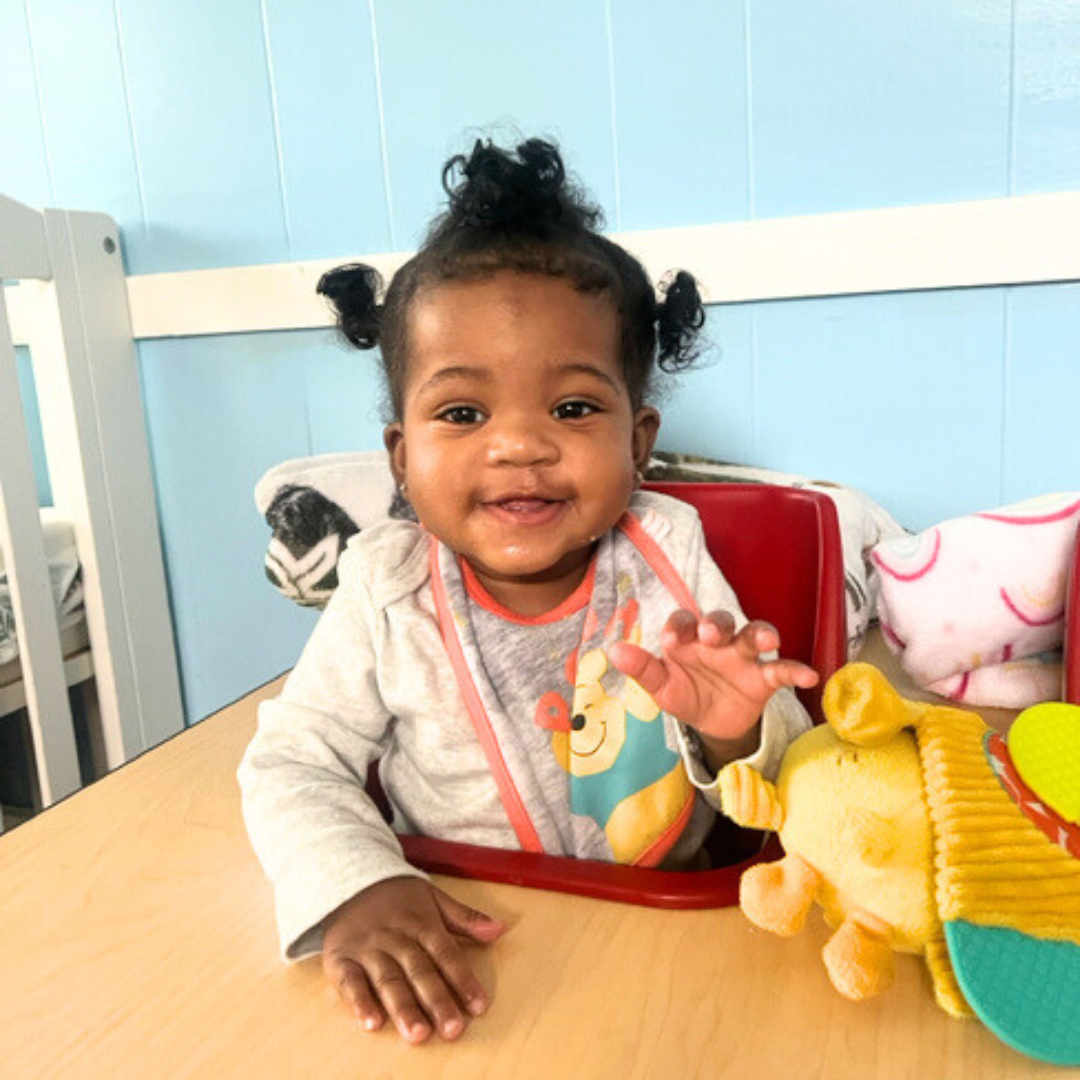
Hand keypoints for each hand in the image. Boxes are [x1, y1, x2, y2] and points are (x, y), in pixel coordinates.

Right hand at [321, 876, 506, 1043]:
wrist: (347, 881)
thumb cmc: (397, 897)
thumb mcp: (433, 898)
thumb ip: (465, 918)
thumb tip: (500, 929)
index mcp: (421, 923)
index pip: (445, 953)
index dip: (463, 979)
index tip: (479, 1006)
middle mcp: (396, 937)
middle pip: (419, 971)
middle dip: (436, 1001)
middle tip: (452, 1029)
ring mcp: (368, 949)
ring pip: (388, 979)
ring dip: (403, 1007)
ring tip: (418, 1033)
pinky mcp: (341, 959)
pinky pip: (350, 982)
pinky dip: (359, 1002)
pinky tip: (371, 1022)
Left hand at [609, 610, 817, 749]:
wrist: (713, 724)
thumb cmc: (685, 693)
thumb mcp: (662, 687)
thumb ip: (643, 669)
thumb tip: (614, 652)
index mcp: (687, 640)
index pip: (683, 622)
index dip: (679, 626)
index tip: (671, 639)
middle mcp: (716, 641)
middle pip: (720, 621)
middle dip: (717, 624)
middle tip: (710, 634)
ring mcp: (743, 656)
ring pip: (753, 634)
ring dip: (760, 632)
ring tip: (767, 639)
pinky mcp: (764, 677)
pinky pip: (782, 669)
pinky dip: (796, 670)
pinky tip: (808, 676)